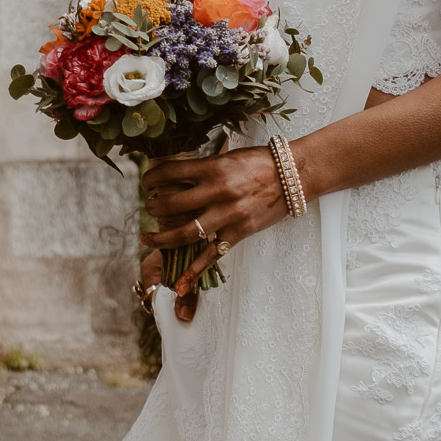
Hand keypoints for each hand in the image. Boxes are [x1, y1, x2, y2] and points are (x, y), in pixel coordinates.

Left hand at [139, 145, 293, 319]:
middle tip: (149, 208)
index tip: (146, 182)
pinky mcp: (239, 232)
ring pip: (186, 233)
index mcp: (213, 167)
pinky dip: (195, 272)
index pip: (171, 172)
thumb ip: (205, 167)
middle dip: (155, 208)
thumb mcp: (228, 156)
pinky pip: (212, 255)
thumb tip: (178, 173)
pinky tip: (179, 284)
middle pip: (173, 204)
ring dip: (162, 238)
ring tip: (148, 239)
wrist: (294, 175)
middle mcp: (218, 191)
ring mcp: (228, 215)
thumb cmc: (261, 162)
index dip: (152, 177)